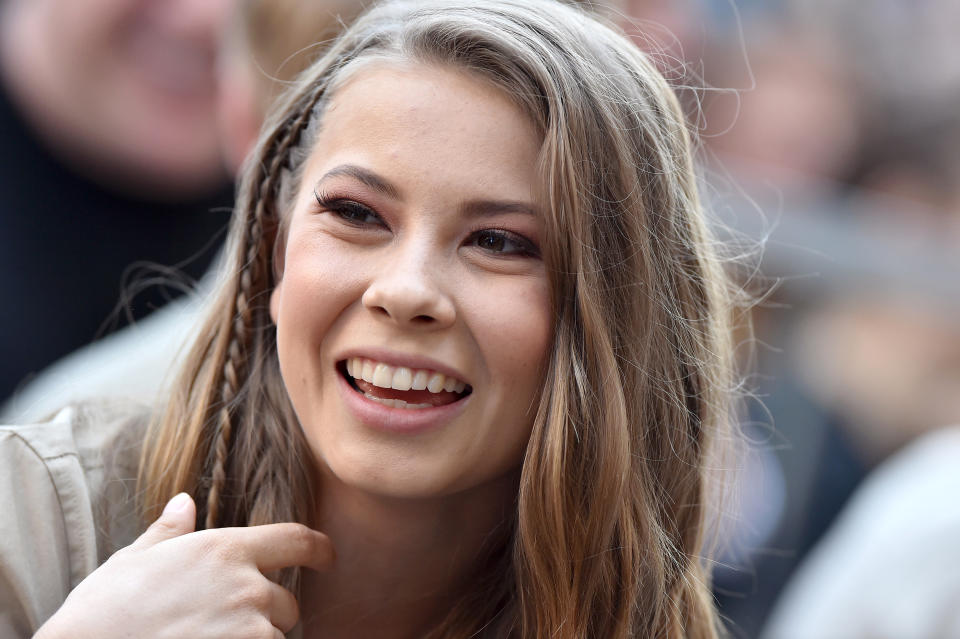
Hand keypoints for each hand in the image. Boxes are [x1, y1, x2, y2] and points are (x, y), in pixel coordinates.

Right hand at [35, 493, 333, 638]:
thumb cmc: (103, 613)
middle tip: (219, 623)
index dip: (318, 548)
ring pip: (274, 637)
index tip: (327, 557)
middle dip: (265, 613)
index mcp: (224, 550)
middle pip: (285, 602)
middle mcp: (247, 586)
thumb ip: (170, 532)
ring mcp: (251, 629)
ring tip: (206, 638)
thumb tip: (185, 503)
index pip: (296, 539)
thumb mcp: (134, 562)